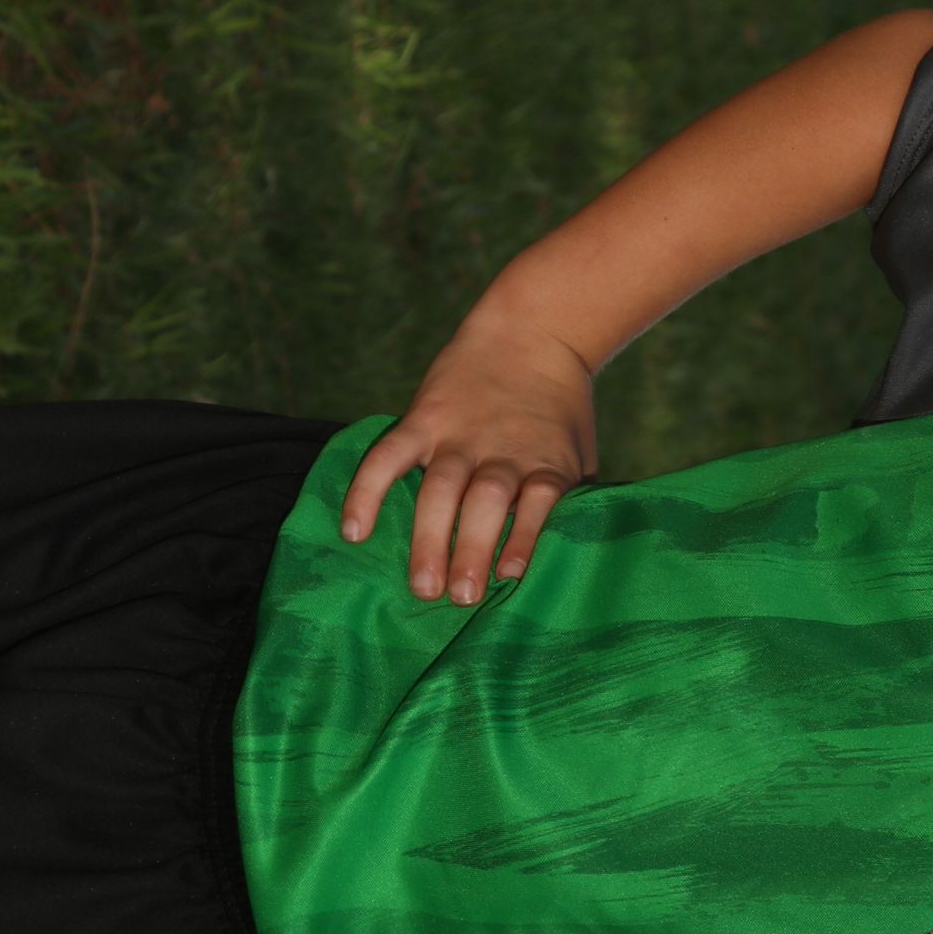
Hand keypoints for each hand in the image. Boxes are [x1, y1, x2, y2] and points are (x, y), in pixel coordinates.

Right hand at [341, 304, 597, 604]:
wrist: (534, 336)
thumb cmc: (559, 416)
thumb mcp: (578, 455)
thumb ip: (569, 501)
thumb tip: (567, 563)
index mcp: (545, 462)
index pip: (537, 501)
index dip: (522, 537)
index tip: (509, 576)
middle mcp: (501, 451)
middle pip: (484, 502)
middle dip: (471, 550)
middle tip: (460, 598)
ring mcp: (458, 435)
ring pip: (440, 488)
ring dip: (430, 537)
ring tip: (423, 586)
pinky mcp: (422, 420)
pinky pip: (388, 456)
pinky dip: (368, 491)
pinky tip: (354, 531)